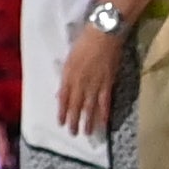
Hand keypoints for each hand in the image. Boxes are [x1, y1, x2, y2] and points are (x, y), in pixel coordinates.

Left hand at [54, 25, 123, 139]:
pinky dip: (104, 113)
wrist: (103, 35)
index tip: (60, 123)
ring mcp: (94, 84)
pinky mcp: (108, 83)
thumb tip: (60, 93)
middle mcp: (80, 82)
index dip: (62, 111)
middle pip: (76, 105)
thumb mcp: (69, 58)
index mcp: (68, 75)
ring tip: (86, 133)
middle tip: (72, 133)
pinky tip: (104, 123)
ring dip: (88, 121)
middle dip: (73, 120)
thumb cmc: (84, 42)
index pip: (63, 98)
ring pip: (90, 107)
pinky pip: (105, 102)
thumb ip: (65, 76)